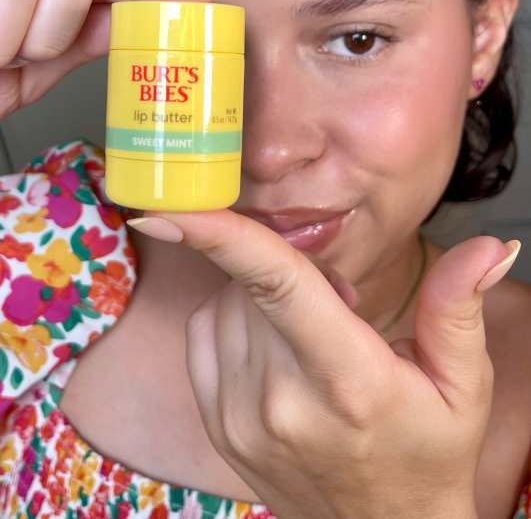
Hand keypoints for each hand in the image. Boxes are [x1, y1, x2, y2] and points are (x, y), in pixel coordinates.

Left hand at [128, 211, 518, 518]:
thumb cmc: (429, 453)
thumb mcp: (462, 384)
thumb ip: (459, 308)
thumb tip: (492, 246)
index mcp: (347, 378)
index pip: (273, 282)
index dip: (216, 233)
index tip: (167, 206)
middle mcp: (279, 400)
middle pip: (248, 284)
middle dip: (284, 270)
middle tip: (334, 308)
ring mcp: (238, 417)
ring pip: (222, 304)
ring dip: (257, 298)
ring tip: (309, 338)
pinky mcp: (216, 425)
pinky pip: (202, 333)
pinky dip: (230, 322)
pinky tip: (273, 350)